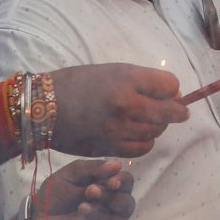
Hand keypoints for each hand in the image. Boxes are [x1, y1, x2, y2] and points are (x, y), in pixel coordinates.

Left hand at [30, 159, 135, 219]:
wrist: (37, 216)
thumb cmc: (57, 192)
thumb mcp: (71, 174)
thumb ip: (93, 169)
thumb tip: (117, 165)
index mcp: (109, 187)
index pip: (128, 183)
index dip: (123, 182)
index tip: (111, 181)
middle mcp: (113, 208)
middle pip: (127, 204)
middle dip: (110, 198)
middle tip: (89, 192)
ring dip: (104, 217)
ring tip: (82, 208)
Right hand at [45, 65, 187, 157]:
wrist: (43, 107)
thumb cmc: (77, 83)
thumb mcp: (112, 71)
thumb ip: (141, 81)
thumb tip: (171, 94)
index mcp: (126, 79)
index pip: (170, 86)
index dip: (172, 90)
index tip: (168, 92)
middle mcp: (126, 104)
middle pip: (169, 112)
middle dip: (175, 111)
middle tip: (176, 111)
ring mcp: (119, 129)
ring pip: (156, 132)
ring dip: (158, 126)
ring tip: (148, 120)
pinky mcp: (110, 147)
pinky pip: (141, 148)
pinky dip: (145, 142)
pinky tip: (137, 134)